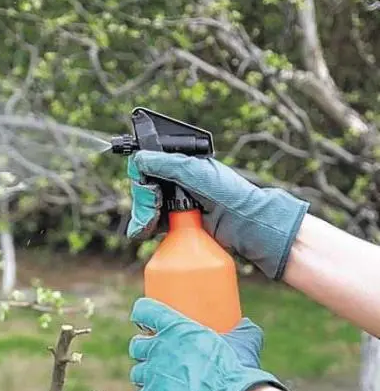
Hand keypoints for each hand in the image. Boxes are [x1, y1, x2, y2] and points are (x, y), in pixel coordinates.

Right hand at [126, 150, 309, 279]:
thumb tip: (140, 159)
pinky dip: (146, 227)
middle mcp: (178, 181)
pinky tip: (146, 231)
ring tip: (147, 228)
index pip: (148, 166)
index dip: (142, 178)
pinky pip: (154, 223)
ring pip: (147, 206)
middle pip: (145, 188)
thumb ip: (169, 165)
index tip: (147, 191)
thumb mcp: (199, 175)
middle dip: (143, 201)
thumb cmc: (232, 196)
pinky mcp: (179, 223)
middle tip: (150, 215)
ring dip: (142, 216)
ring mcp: (178, 203)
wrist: (250, 227)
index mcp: (182, 165)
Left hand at [128, 297, 287, 390]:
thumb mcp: (242, 340)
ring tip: (158, 381)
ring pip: (136, 373)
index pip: (144, 310)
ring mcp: (153, 373)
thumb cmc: (236, 367)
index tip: (147, 322)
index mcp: (175, 327)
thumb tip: (246, 324)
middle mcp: (158, 347)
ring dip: (145, 377)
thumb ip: (242, 330)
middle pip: (136, 345)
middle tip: (158, 356)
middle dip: (144, 350)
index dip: (142, 315)